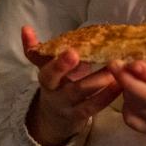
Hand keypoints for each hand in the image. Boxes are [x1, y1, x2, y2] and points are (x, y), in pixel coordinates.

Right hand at [22, 26, 120, 145]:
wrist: (55, 117)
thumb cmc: (56, 83)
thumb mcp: (46, 67)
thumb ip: (38, 49)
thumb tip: (25, 28)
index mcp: (45, 76)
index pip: (45, 67)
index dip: (56, 61)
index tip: (70, 50)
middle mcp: (53, 91)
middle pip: (56, 79)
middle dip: (66, 67)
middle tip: (84, 55)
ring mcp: (66, 105)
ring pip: (80, 92)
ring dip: (98, 80)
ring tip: (114, 68)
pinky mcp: (80, 115)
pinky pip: (93, 106)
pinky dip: (107, 96)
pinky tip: (119, 85)